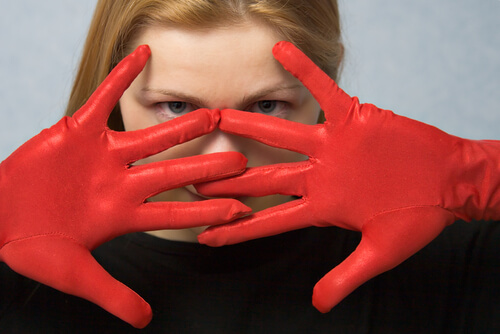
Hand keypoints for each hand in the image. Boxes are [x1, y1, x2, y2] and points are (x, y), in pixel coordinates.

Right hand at [0, 45, 248, 327]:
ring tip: (215, 115)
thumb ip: (112, 294)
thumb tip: (146, 321)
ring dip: (182, 127)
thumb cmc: (33, 246)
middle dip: (208, 168)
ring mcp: (104, 156)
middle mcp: (122, 183)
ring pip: (150, 138)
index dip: (208, 213)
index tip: (241, 210)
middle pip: (174, 174)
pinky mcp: (79, 131)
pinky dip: (121, 77)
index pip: (175, 214)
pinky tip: (143, 55)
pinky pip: (103, 99)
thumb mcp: (75, 275)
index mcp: (124, 215)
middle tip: (242, 162)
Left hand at [196, 41, 499, 312]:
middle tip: (191, 177)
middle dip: (229, 180)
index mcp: (321, 207)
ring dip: (250, 124)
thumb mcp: (381, 254)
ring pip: (283, 134)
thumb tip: (317, 305)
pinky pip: (324, 90)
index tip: (206, 234)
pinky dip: (305, 72)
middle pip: (263, 177)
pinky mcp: (353, 119)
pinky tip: (281, 52)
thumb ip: (346, 277)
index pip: (270, 220)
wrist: (448, 182)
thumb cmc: (417, 218)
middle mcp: (318, 174)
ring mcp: (332, 146)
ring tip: (218, 113)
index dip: (238, 228)